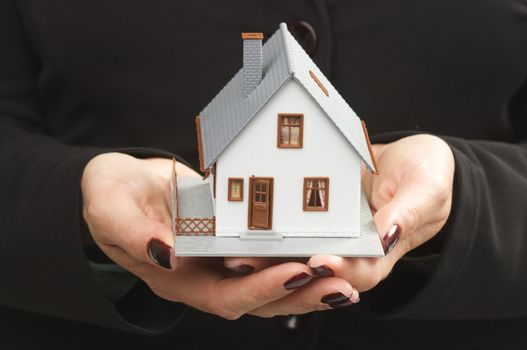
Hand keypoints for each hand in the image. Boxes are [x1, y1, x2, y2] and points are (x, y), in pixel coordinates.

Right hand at [81, 153, 358, 318]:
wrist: (119, 185)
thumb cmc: (111, 196)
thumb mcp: (112, 209)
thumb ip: (134, 234)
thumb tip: (164, 254)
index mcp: (177, 278)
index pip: (225, 295)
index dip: (261, 289)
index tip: (297, 272)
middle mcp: (204, 277)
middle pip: (258, 298)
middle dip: (300, 294)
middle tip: (341, 284)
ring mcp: (219, 262)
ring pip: (269, 282)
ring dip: (307, 283)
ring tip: (347, 276)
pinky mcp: (231, 242)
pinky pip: (267, 256)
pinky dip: (296, 256)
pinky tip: (324, 249)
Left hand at [225, 134, 454, 295]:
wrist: (408, 159)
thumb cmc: (426, 174)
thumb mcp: (427, 188)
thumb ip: (409, 212)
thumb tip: (387, 236)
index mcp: (382, 252)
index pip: (360, 271)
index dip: (340, 271)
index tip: (319, 260)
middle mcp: (351, 249)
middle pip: (317, 269)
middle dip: (285, 270)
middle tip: (254, 261)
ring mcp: (331, 232)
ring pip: (296, 251)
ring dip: (268, 254)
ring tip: (237, 249)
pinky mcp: (314, 214)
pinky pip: (291, 224)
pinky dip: (270, 226)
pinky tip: (244, 220)